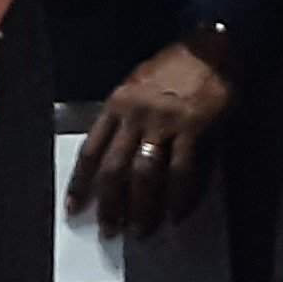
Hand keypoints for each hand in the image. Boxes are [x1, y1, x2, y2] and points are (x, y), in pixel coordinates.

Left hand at [66, 39, 233, 241]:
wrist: (209, 49)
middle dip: (109, 204)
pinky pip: (182, 170)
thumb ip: (122, 118)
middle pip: (115, 168)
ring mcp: (164, 122)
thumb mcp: (135, 86)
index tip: (73, 209)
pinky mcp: (193, 127)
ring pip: (145, 174)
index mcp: (116, 104)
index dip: (80, 183)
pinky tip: (176, 215)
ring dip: (141, 207)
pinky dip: (178, 197)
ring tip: (140, 232)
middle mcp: (135, 115)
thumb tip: (110, 161)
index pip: (91, 150)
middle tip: (109, 231)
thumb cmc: (171, 69)